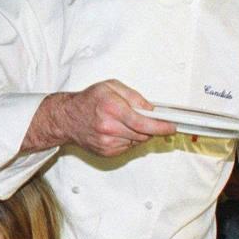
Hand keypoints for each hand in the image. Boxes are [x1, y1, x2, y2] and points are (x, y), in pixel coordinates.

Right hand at [24, 80, 174, 156]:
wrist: (66, 118)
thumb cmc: (88, 101)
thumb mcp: (111, 86)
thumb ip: (134, 96)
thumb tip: (152, 109)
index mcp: (112, 108)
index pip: (144, 123)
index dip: (161, 126)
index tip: (172, 127)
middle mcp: (109, 127)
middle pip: (143, 133)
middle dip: (149, 127)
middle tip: (144, 119)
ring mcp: (107, 142)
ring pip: (137, 141)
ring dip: (137, 133)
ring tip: (123, 123)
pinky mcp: (106, 152)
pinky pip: (127, 148)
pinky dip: (127, 140)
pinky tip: (117, 131)